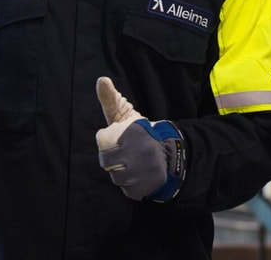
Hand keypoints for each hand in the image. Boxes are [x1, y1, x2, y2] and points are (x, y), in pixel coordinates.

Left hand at [94, 76, 185, 201]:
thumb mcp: (124, 113)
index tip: (115, 141)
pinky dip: (130, 186)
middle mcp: (142, 154)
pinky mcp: (149, 187)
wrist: (168, 152)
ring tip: (129, 164)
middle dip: (110, 161)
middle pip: (108, 165)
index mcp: (134, 134)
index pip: (103, 148)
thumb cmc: (139, 132)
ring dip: (120, 174)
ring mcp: (146, 173)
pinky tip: (136, 176)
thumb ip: (110, 99)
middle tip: (120, 155)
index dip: (106, 146)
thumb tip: (101, 80)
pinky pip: (128, 191)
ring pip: (117, 179)